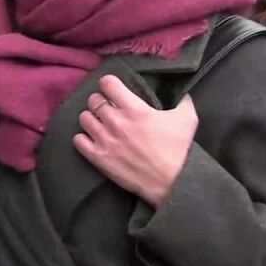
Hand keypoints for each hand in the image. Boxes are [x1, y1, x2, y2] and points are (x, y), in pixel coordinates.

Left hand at [73, 75, 197, 206]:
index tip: (112, 88)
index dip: (109, 84)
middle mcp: (115, 121)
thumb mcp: (187, 119)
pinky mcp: (97, 156)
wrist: (172, 182)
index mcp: (135, 109)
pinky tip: (92, 139)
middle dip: (100, 101)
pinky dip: (83, 138)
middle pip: (93, 100)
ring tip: (99, 123)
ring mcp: (104, 139)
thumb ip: (183, 101)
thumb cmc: (179, 150)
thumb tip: (182, 93)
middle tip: (108, 108)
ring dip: (91, 118)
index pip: (108, 84)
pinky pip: (78, 140)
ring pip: (84, 118)